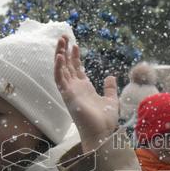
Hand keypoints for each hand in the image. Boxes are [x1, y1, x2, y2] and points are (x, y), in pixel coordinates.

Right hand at [53, 36, 118, 152]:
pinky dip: (58, 68)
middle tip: (63, 36)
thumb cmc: (105, 121)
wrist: (102, 134)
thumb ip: (109, 88)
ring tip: (60, 41)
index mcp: (84, 88)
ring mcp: (70, 92)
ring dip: (59, 55)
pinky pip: (60, 80)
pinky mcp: (68, 96)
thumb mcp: (111, 100)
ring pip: (61, 70)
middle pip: (67, 66)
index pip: (76, 68)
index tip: (74, 44)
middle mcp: (75, 88)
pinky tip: (60, 56)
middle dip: (65, 50)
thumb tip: (110, 76)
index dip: (75, 56)